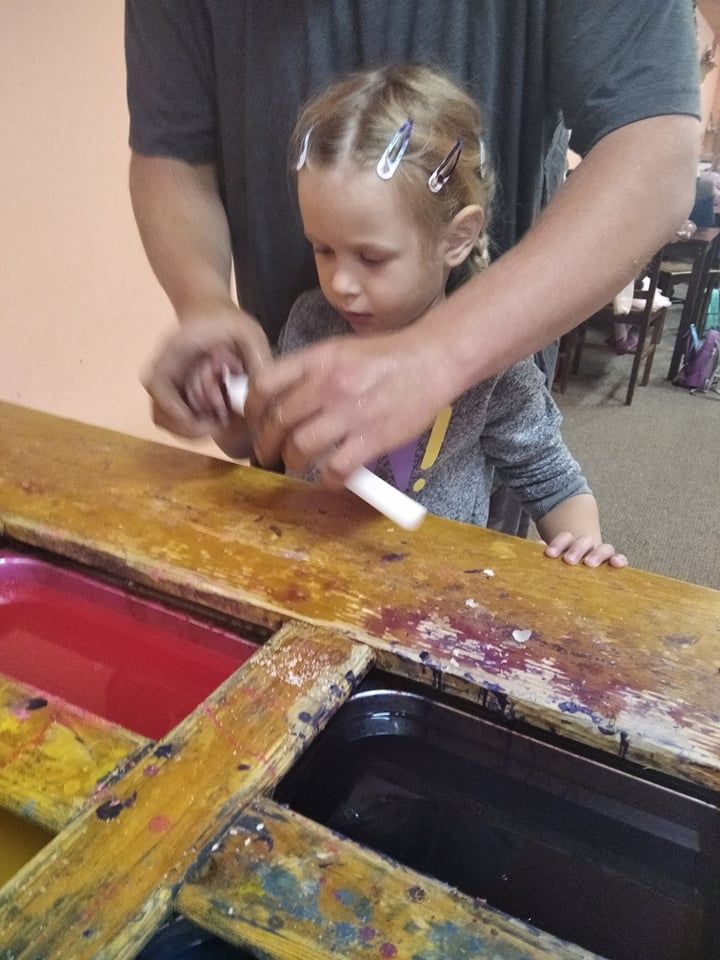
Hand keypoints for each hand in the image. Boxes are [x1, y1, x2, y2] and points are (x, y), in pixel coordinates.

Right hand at [142, 300, 270, 437]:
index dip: (179, 412)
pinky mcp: (178, 398)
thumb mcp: (248, 332)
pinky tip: (224, 417)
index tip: (211, 421)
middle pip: (162, 416)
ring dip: (199, 428)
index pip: (159, 389)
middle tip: (227, 423)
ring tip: (227, 420)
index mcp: (171, 355)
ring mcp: (169, 389)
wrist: (210, 313)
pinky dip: (202, 425)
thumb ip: (258, 357)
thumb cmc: (227, 320)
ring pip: (172, 424)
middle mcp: (163, 375)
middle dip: (195, 427)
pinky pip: (182, 423)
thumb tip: (262, 392)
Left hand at [247, 327, 450, 485]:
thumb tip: (278, 399)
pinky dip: (327, 480)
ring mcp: (350, 412)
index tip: (254, 422)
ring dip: (293, 463)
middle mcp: (328, 384)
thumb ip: (309, 373)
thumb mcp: (340, 352)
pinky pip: (335, 469)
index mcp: (318, 359)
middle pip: (278, 421)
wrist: (432, 360)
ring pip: (300, 448)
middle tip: (268, 454)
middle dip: (266, 444)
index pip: (265, 384)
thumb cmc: (387, 358)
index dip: (251, 409)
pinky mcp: (372, 438)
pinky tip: (330, 479)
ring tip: (296, 466)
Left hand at [543, 532, 627, 567]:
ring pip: (604, 548)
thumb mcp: (555, 557)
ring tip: (589, 563)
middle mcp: (588, 546)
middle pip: (584, 541)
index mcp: (571, 543)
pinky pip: (620, 558)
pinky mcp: (613, 563)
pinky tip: (616, 563)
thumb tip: (538, 545)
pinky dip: (620, 559)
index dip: (558, 543)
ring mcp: (601, 554)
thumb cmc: (563, 565)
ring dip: (597, 554)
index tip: (550, 553)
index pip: (565, 537)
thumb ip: (549, 552)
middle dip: (576, 549)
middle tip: (568, 560)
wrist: (581, 563)